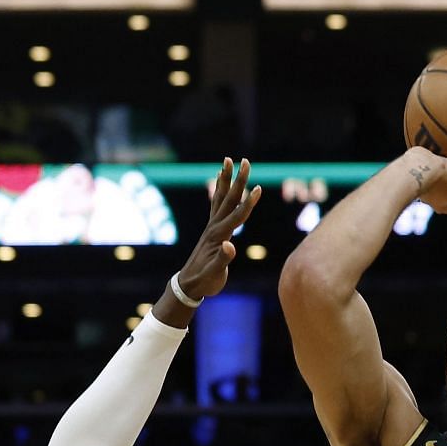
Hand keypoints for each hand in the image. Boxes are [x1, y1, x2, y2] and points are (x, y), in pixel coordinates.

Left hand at [176, 156, 262, 300]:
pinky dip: (219, 191)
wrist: (188, 285)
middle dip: (238, 180)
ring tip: (228, 160)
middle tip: (246, 161)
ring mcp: (211, 227)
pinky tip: (220, 181)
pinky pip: (216, 205)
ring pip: (221, 198)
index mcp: (219, 237)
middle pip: (229, 199)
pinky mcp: (211, 230)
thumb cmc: (204, 281)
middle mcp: (214, 227)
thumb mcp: (214, 274)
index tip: (258, 187)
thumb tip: (230, 246)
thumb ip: (222, 260)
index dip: (248, 203)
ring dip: (226, 179)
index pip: (237, 216)